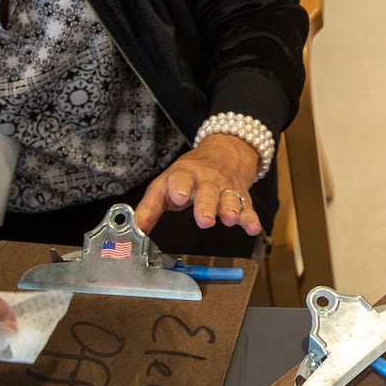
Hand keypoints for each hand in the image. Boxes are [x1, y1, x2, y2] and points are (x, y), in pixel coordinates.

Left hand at [134, 133, 263, 235]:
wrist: (225, 154)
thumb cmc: (188, 175)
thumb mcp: (164, 186)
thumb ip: (148, 209)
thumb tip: (133, 232)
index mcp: (184, 175)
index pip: (180, 179)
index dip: (180, 187)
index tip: (178, 196)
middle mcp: (207, 181)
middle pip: (208, 192)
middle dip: (206, 205)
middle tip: (204, 220)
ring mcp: (226, 189)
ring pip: (230, 199)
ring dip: (231, 209)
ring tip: (229, 219)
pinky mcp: (242, 198)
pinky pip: (248, 209)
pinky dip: (251, 219)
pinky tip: (252, 228)